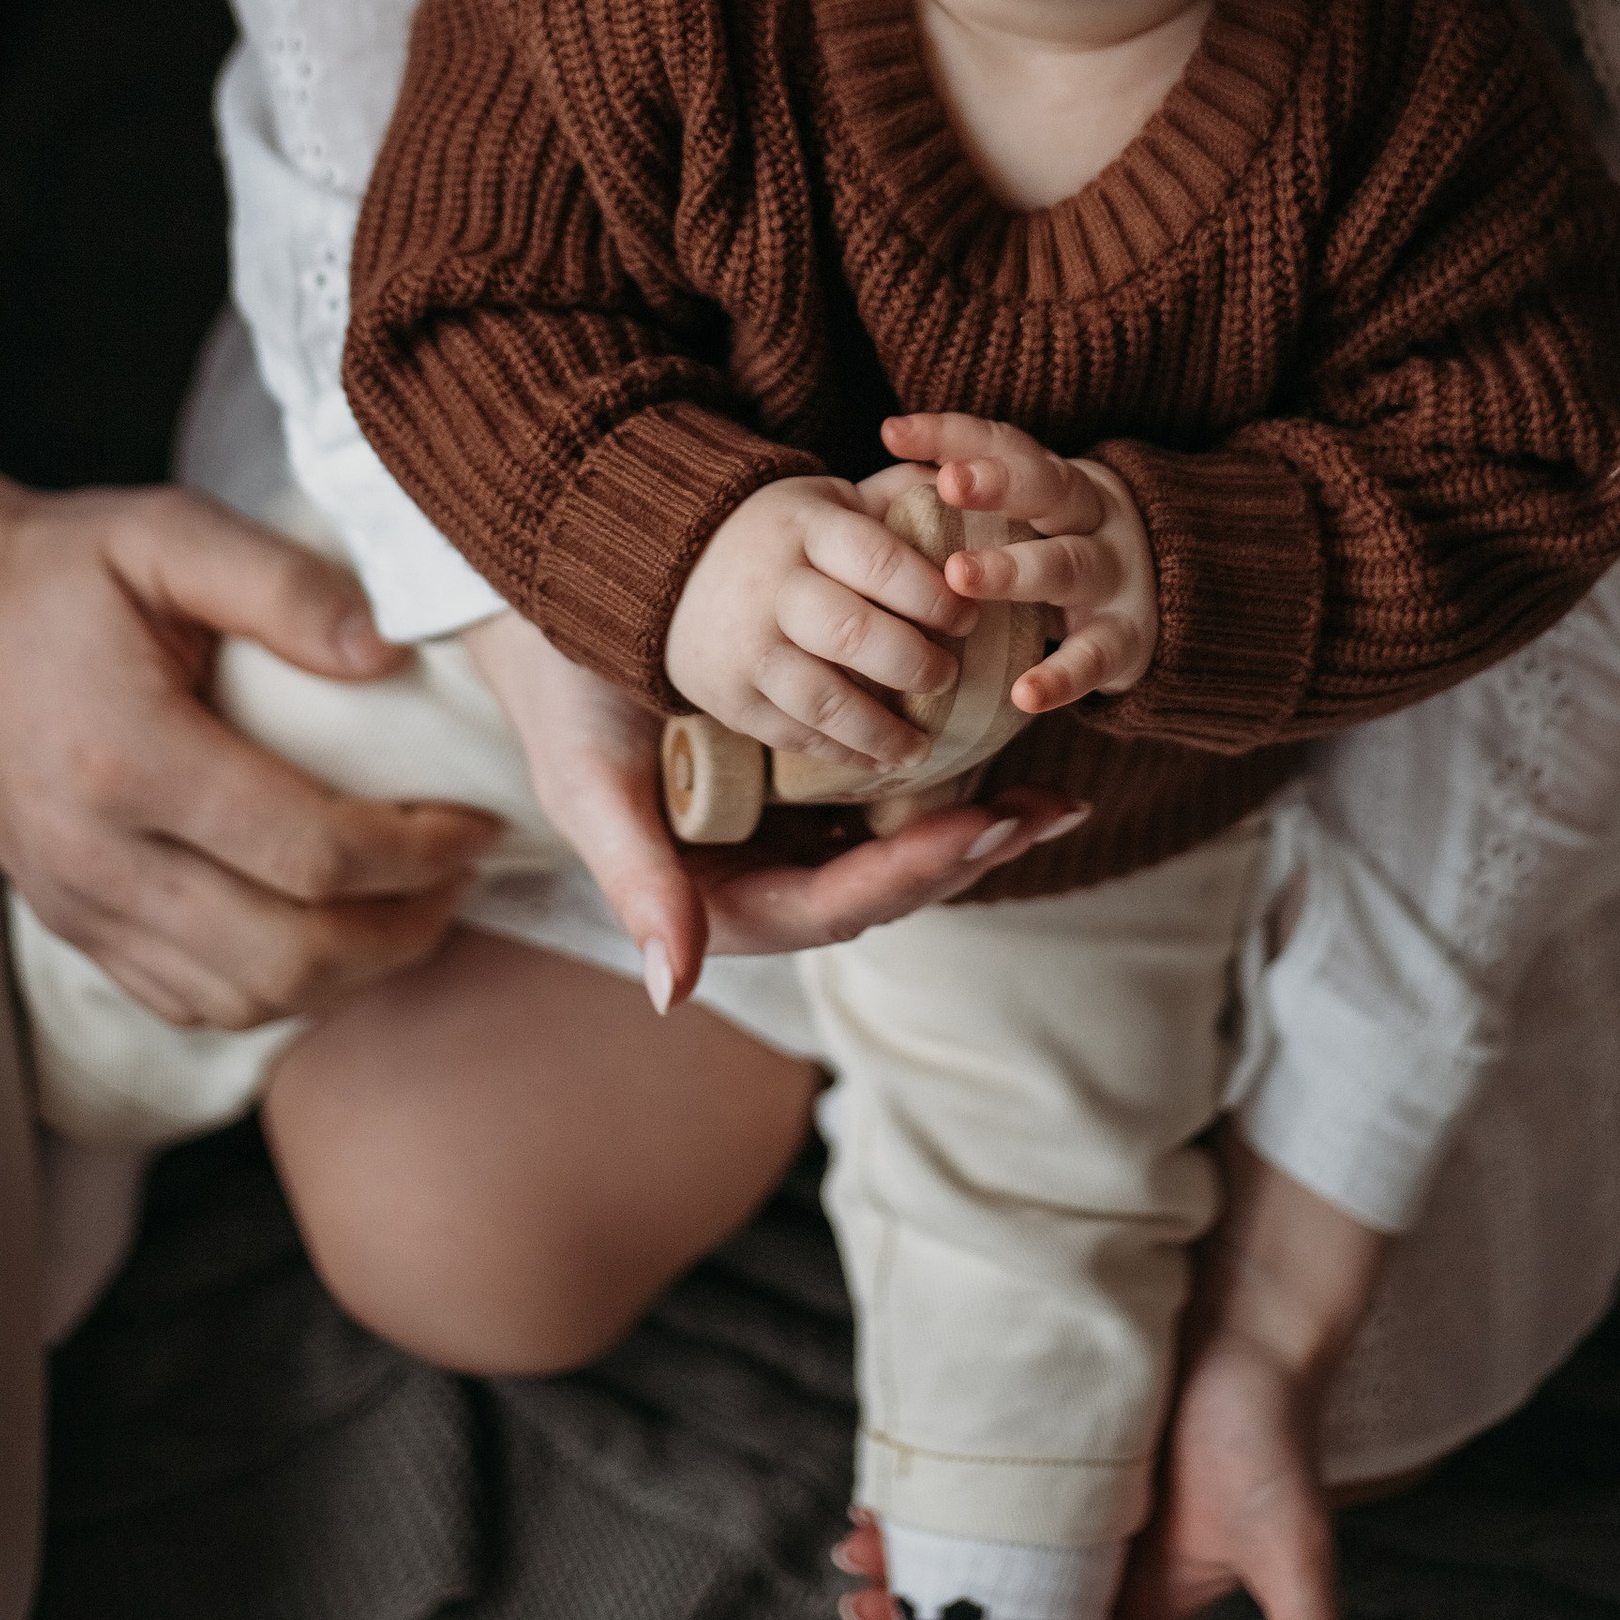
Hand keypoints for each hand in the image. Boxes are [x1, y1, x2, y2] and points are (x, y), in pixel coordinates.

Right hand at [0, 410, 502, 1031]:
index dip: (418, 852)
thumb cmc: (61, 567)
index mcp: (131, 759)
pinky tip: (333, 936)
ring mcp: (78, 906)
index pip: (309, 852)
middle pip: (289, 955)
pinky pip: (192, 1003)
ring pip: (245, 1000)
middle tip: (465, 875)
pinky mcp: (71, 928)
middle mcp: (98, 857)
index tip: (478, 821)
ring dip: (353, 974)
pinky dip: (280, 992)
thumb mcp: (168, 532)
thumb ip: (284, 585)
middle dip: (403, 929)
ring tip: (417, 907)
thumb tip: (392, 652)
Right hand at [464, 601, 1085, 1008]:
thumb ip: (635, 886)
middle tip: (1048, 812)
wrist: (566, 625)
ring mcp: (798, 833)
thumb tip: (670, 994)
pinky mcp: (817, 785)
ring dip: (979, 827)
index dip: (909, 872)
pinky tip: (1008, 751)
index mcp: (723, 902)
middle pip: (888, 885)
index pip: (833, 905)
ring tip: (1053, 799)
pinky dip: (952, 779)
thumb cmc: (566, 707)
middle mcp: (771, 878)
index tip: (979, 828)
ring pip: (905, 845)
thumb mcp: (591, 789)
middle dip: (969, 854)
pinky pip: (895, 793)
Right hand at [663, 472, 982, 773]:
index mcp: (805, 528)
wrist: (670, 567)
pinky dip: (842, 752)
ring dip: (882, 730)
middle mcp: (772, 587)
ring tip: (921, 745)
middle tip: (947, 676)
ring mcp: (747, 647)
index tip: (968, 618)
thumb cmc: (777, 534)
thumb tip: (965, 488)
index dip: (932, 596)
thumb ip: (893, 495)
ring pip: (823, 699)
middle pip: (853, 634)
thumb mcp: (826, 500)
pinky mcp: (728, 696)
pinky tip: (878, 758)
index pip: (879, 561)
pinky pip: (793, 733)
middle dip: (914, 664)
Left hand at [833, 1149, 1389, 1619]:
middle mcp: (1087, 1577)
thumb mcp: (1294, 1553)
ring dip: (908, 1577)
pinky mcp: (1031, 1456)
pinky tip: (872, 1509)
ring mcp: (1054, 1515)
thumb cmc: (1273, 1433)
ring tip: (854, 1568)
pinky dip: (915, 1510)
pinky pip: (959, 1496)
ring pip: (964, 1571)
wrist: (1248, 1319)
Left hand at [876, 412, 1156, 712]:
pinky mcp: (1125, 639)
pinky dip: (1061, 676)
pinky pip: (1094, 656)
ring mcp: (1110, 576)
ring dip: (1014, 569)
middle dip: (997, 484)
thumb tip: (867, 494)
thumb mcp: (1027, 518)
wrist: (1173, 593)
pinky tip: (1023, 694)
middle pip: (1046, 488)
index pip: (1003, 444)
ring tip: (958, 576)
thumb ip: (964, 506)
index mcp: (1052, 481)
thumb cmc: (1059, 549)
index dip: (950, 435)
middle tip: (947, 484)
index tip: (892, 432)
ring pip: (1066, 564)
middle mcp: (1086, 517)